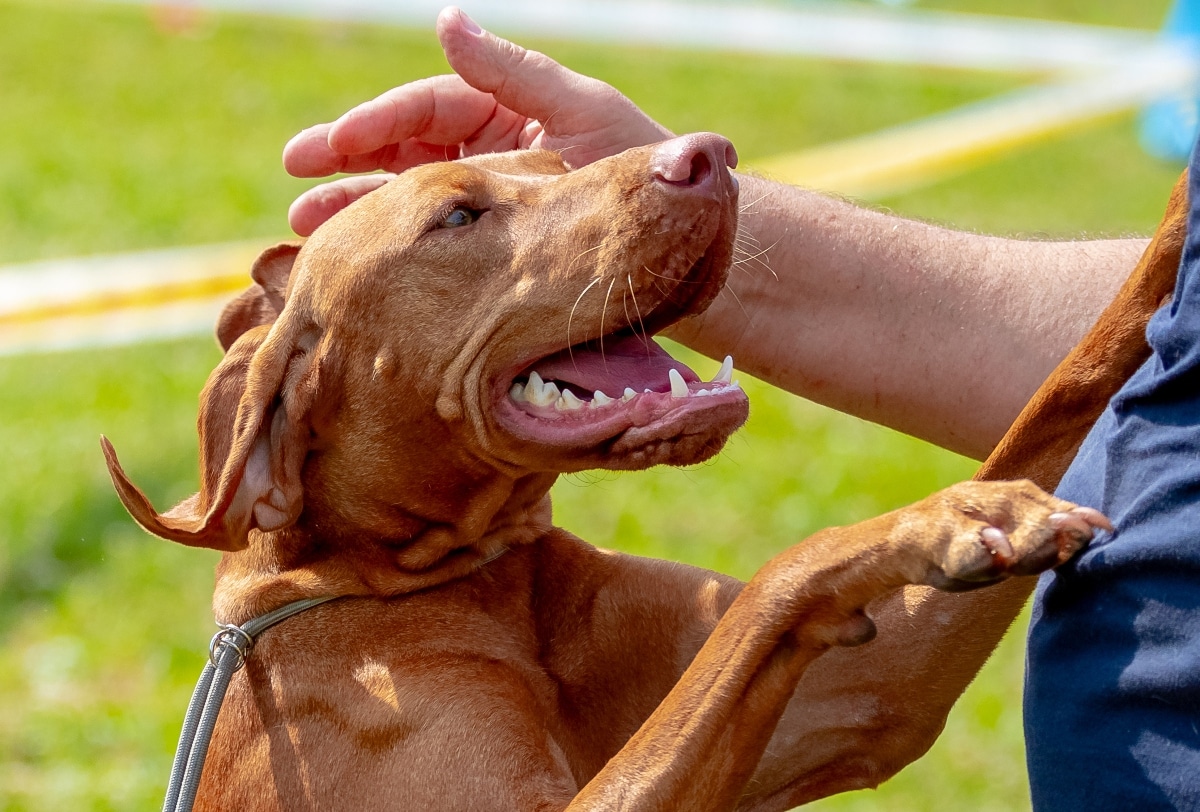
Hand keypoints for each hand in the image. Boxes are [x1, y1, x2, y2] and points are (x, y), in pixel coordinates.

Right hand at [284, 6, 671, 234]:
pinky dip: (395, 243)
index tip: (332, 142)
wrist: (681, 246)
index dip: (376, 121)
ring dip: (358, 205)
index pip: (427, 108)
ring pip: (410, 196)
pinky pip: (435, 240)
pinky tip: (356, 255)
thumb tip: (445, 19)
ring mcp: (491, 201)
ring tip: (306, 224)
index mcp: (507, 111)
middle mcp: (492, 151)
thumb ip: (510, 72)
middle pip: (404, 148)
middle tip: (294, 170)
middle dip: (347, 157)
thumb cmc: (638, 167)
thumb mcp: (579, 108)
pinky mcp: (494, 247)